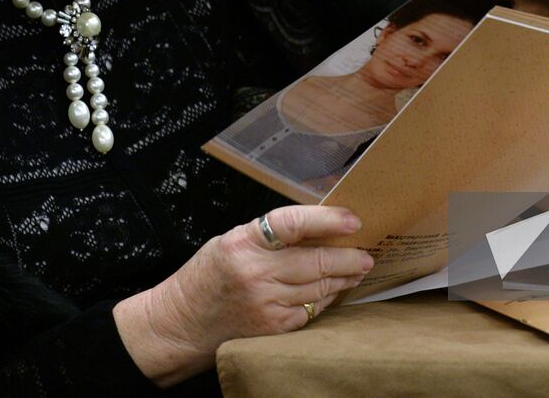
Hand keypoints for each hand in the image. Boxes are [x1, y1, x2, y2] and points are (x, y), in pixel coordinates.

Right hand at [113, 206, 372, 385]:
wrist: (181, 323)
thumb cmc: (208, 276)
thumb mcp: (231, 241)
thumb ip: (269, 235)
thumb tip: (318, 227)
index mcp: (244, 242)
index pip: (293, 224)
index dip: (327, 220)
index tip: (352, 221)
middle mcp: (256, 273)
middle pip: (316, 261)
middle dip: (349, 257)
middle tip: (367, 254)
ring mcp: (266, 303)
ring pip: (320, 287)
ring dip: (343, 278)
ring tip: (357, 270)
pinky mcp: (273, 328)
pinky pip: (311, 310)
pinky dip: (325, 298)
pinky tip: (332, 291)